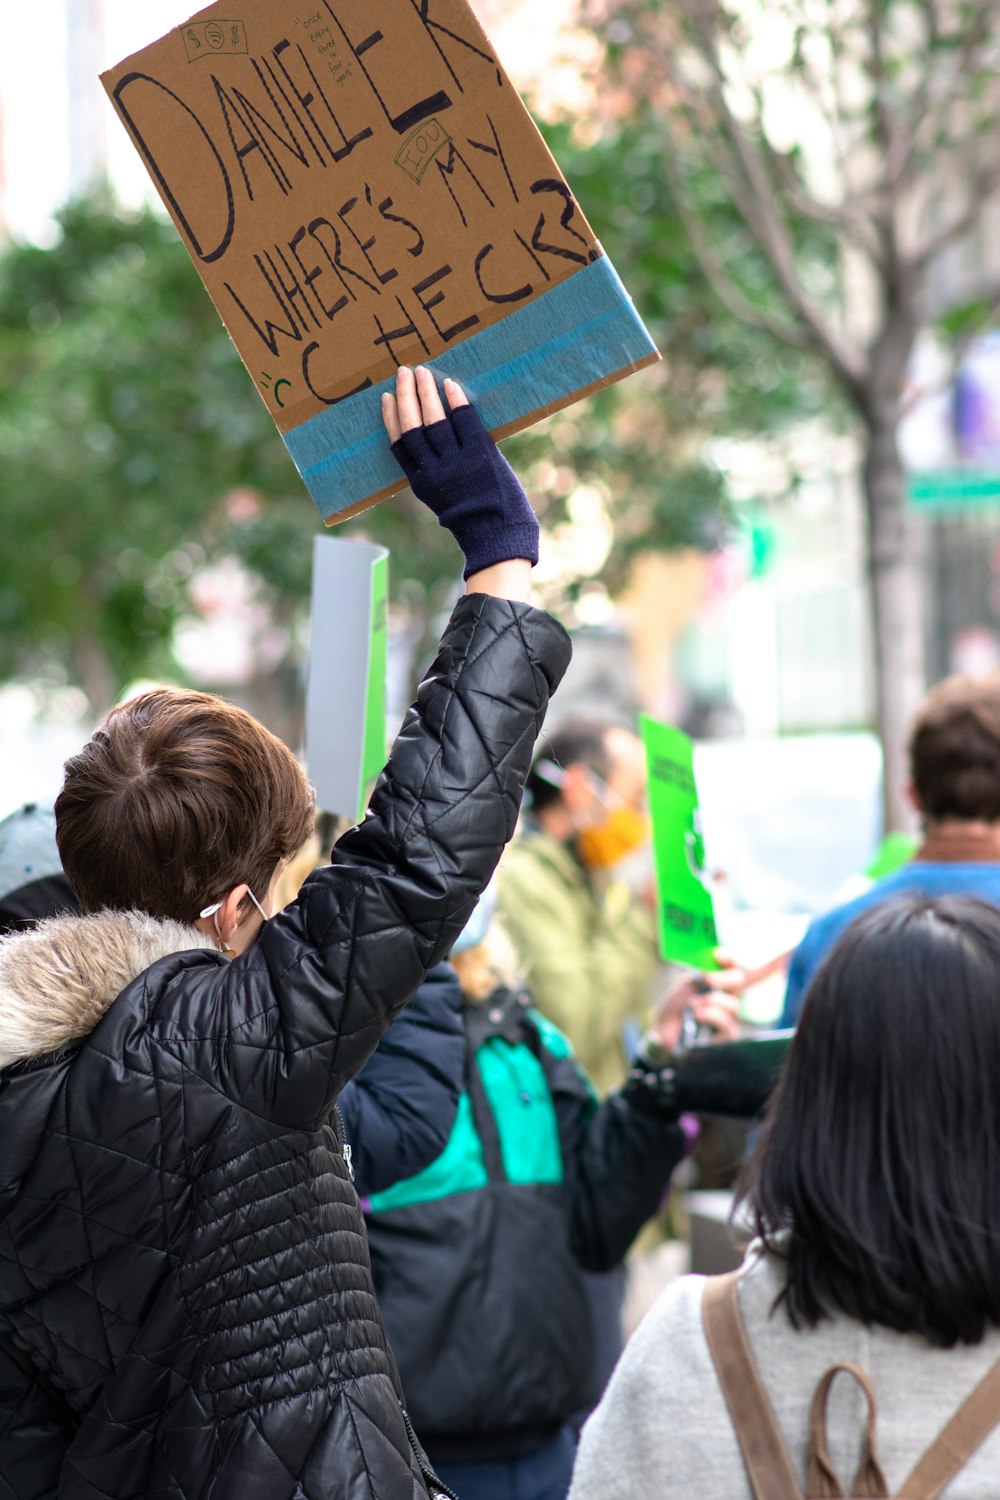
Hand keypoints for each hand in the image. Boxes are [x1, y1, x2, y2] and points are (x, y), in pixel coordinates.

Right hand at [382, 367, 539, 581]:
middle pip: (412, 427)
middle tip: (403, 373)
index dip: (390, 419)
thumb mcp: (446, 499)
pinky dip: (456, 401)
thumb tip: (436, 439)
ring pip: (433, 421)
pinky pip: (464, 422)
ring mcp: (456, 463)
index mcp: (421, 484)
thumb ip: (437, 474)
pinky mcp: (479, 456)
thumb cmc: (476, 519)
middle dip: (406, 398)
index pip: (399, 445)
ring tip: (422, 373)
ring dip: (426, 394)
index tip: (387, 397)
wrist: (499, 536)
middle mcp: (434, 472)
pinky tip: (450, 385)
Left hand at [652, 956, 744, 1051]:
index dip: (731, 959)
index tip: (718, 955)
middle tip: (707, 979)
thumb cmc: (676, 1007)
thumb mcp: (687, 984)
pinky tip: (698, 1015)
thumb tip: (716, 965)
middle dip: (724, 977)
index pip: (732, 967)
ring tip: (693, 1005)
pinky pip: (727, 1023)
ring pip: (733, 1004)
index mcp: (719, 983)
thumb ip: (703, 973)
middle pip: (739, 980)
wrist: (664, 1029)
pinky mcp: (727, 1035)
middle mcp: (727, 997)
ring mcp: (729, 1017)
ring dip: (711, 1001)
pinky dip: (711, 1015)